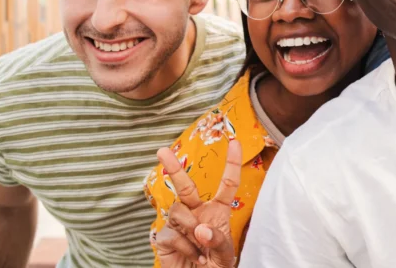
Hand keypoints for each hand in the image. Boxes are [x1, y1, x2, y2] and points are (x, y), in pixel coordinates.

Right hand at [154, 140, 241, 267]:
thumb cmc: (216, 266)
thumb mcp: (225, 254)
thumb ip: (218, 240)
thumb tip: (201, 228)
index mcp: (217, 211)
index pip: (227, 184)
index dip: (232, 163)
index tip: (234, 141)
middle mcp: (197, 212)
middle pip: (185, 186)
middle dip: (174, 168)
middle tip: (162, 151)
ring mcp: (179, 223)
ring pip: (178, 211)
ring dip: (191, 229)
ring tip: (201, 250)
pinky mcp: (165, 237)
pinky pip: (172, 233)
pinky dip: (185, 247)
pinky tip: (193, 257)